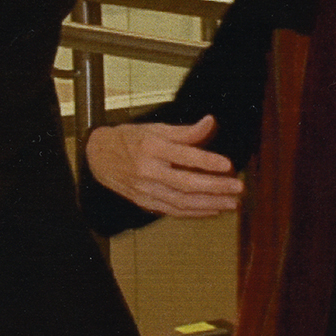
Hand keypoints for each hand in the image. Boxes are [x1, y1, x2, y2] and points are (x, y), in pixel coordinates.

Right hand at [85, 115, 243, 216]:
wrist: (99, 157)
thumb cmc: (129, 140)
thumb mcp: (155, 129)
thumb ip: (185, 131)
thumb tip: (210, 122)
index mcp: (151, 148)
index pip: (183, 156)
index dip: (206, 161)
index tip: (227, 165)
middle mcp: (148, 171)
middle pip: (185, 183)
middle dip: (214, 188)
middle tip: (237, 188)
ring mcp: (146, 190)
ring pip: (181, 202)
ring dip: (209, 204)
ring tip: (231, 203)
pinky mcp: (145, 202)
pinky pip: (173, 211)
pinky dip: (194, 213)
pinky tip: (212, 211)